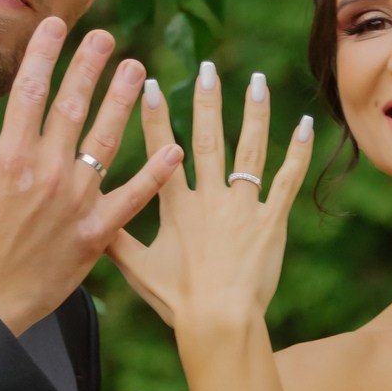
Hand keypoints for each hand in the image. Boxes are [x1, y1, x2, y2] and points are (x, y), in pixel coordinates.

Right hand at [0, 22, 181, 335]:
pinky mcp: (95, 233)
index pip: (30, 92)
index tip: (58, 25)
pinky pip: (131, 198)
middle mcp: (47, 172)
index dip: (45, 54)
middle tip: (107, 37)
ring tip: (137, 72)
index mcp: (10, 158)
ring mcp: (75, 201)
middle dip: (90, 67)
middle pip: (73, 107)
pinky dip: (153, 174)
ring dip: (122, 103)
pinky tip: (172, 149)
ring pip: (105, 141)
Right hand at [107, 62, 314, 345]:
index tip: (151, 85)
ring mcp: (243, 208)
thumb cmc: (177, 301)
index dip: (156, 118)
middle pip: (208, 141)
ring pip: (249, 152)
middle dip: (206, 101)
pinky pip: (286, 181)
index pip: (163, 153)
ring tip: (255, 81)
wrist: (219, 323)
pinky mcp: (271, 222)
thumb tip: (87, 222)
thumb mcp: (138, 270)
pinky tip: (304, 123)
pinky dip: (296, 152)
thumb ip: (115, 240)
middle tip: (206, 67)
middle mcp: (209, 200)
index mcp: (176, 208)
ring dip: (253, 113)